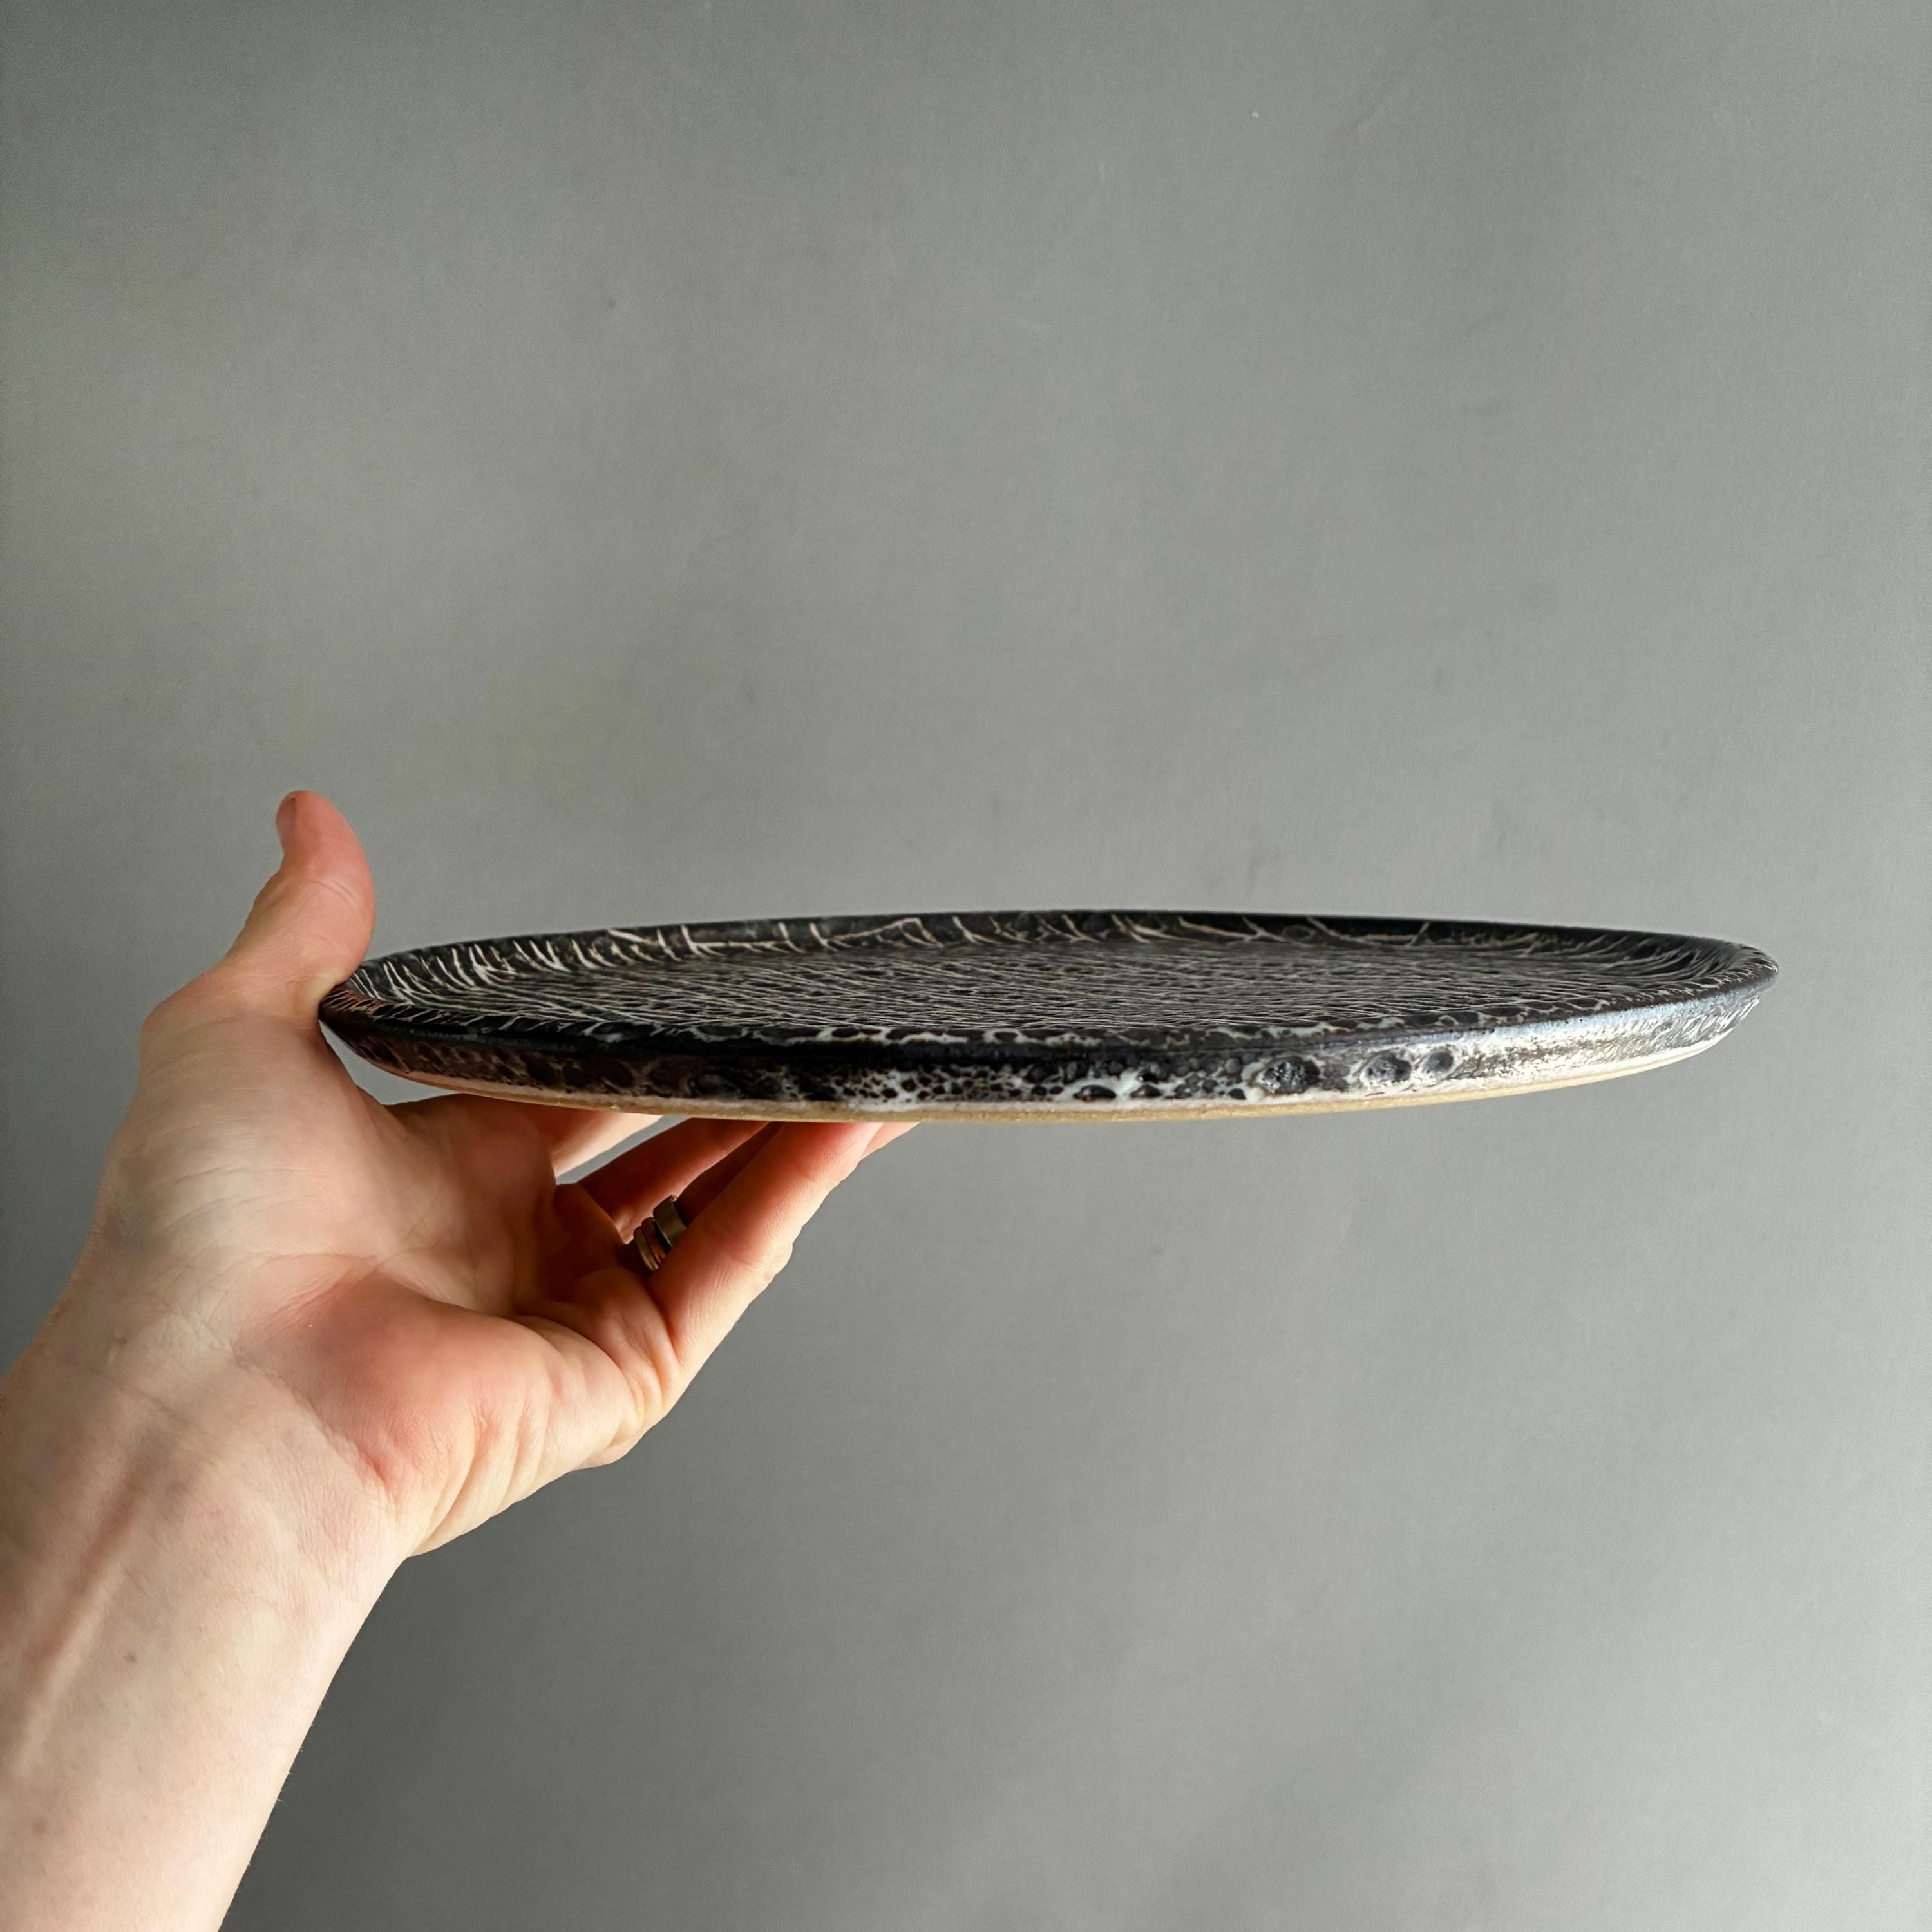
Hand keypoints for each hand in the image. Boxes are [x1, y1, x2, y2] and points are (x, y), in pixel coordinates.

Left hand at [41, 789, 910, 1560]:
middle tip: (809, 1025)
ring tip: (863, 1065)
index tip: (702, 989)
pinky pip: (723, 1270)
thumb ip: (304, 928)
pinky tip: (845, 1129)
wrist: (216, 1393)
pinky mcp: (615, 1376)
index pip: (574, 1090)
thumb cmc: (201, 1236)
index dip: (645, 1038)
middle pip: (661, 1150)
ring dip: (792, 1135)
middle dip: (741, 1086)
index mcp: (434, 1170)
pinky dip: (791, 1197)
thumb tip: (307, 821)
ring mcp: (567, 1312)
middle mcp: (507, 1244)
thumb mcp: (236, 1033)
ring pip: (713, 1209)